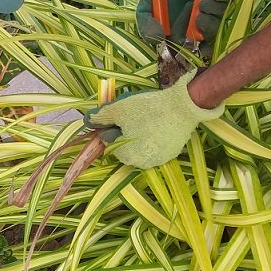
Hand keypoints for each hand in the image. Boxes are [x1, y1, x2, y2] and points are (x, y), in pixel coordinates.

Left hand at [83, 70, 223, 168]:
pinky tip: (158, 123)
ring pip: (141, 145)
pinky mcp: (172, 152)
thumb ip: (100, 117)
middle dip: (126, 131)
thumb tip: (87, 121)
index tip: (120, 115)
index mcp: (126, 156)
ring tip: (146, 117)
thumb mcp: (118, 110)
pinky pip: (156, 144)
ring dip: (139, 134)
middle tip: (133, 115)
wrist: (182, 107)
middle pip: (125, 145)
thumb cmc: (146, 110)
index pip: (110, 142)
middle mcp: (142, 163)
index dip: (112, 127)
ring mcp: (160, 159)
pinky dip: (154, 136)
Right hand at [136, 0, 231, 55]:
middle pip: (214, 35)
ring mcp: (213, 11)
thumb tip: (157, 38)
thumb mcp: (144, 11)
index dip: (203, 51)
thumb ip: (146, 26)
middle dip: (208, 27)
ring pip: (222, 17)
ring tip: (201, 1)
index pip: (199, 51)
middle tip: (198, 18)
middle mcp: (202, 26)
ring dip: (213, 10)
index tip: (201, 46)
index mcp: (185, 36)